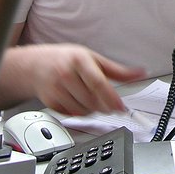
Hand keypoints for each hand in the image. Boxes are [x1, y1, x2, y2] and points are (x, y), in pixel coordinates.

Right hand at [29, 44, 145, 115]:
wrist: (34, 65)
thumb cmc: (66, 59)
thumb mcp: (92, 58)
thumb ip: (117, 70)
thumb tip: (140, 72)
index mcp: (79, 60)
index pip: (98, 82)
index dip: (112, 98)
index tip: (122, 107)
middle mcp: (65, 74)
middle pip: (92, 100)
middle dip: (106, 106)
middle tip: (112, 105)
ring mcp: (56, 90)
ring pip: (83, 111)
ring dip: (94, 110)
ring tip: (95, 100)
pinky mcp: (50, 103)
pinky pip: (72, 115)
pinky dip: (81, 113)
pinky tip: (81, 102)